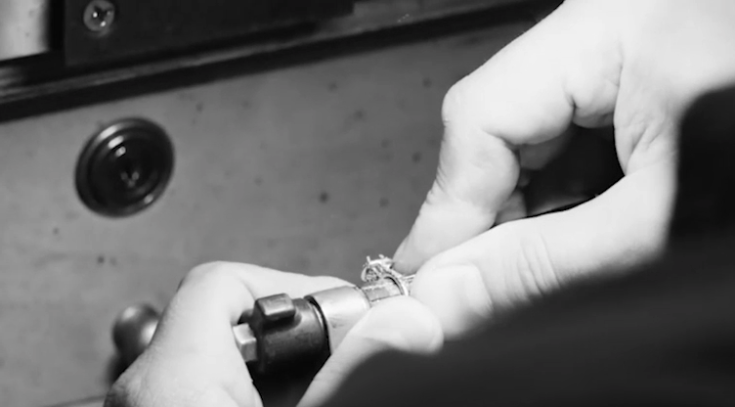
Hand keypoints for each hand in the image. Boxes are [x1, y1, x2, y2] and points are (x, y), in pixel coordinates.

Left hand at [105, 262, 442, 406]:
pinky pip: (208, 390)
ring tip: (326, 387)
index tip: (340, 313)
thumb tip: (405, 321)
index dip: (295, 285)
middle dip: (299, 335)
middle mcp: (148, 390)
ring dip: (283, 370)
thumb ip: (350, 374)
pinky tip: (297, 406)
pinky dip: (255, 393)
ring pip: (221, 361)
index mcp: (173, 376)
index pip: (225, 279)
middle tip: (344, 359)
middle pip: (230, 320)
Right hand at [395, 0, 734, 335]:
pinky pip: (587, 147)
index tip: (435, 282)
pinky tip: (588, 250)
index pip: (484, 112)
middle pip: (507, 125)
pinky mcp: (662, 85)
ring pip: (544, 143)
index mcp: (614, 24)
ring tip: (546, 278)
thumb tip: (445, 294)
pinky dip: (577, 206)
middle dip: (497, 216)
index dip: (451, 208)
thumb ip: (544, 263)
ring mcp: (642, 51)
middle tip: (485, 294)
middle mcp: (620, 22)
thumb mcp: (657, 226)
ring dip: (536, 218)